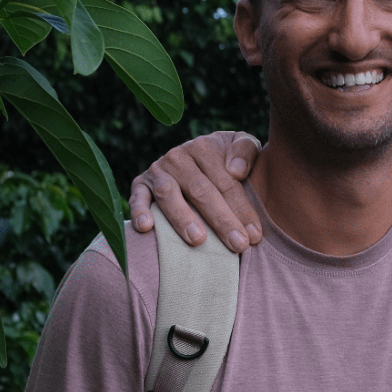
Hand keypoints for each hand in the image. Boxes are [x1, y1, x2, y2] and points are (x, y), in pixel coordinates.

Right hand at [128, 131, 263, 250]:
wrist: (198, 157)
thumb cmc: (228, 160)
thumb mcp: (244, 146)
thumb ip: (246, 151)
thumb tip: (236, 170)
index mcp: (205, 147)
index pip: (226, 182)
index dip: (242, 209)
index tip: (254, 236)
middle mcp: (178, 156)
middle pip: (201, 191)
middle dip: (221, 220)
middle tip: (237, 245)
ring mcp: (158, 170)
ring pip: (169, 194)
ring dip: (183, 218)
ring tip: (198, 240)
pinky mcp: (140, 184)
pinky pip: (137, 197)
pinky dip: (139, 211)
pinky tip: (146, 227)